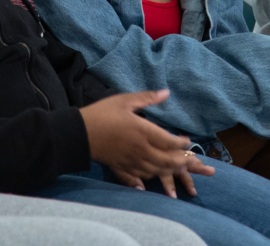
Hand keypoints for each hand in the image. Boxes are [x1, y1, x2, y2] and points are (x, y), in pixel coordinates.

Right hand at [80, 90, 214, 196]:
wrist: (79, 133)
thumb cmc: (102, 113)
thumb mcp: (124, 100)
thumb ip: (147, 97)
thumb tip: (166, 92)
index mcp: (143, 131)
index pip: (170, 141)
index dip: (182, 144)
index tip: (187, 141)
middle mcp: (140, 149)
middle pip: (167, 160)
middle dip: (181, 161)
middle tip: (189, 160)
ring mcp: (131, 161)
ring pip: (157, 171)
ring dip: (170, 171)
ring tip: (178, 169)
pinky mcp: (122, 167)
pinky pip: (141, 177)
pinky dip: (152, 177)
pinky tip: (155, 176)